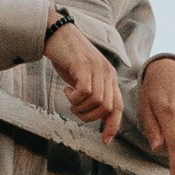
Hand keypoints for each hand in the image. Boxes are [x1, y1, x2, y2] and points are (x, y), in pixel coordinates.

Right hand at [44, 21, 124, 136]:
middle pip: (107, 108)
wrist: (56, 33)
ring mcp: (97, 68)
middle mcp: (107, 73)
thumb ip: (91, 92)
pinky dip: (75, 98)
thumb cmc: (67, 57)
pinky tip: (67, 90)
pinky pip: (85, 92)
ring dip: (80, 107)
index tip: (105, 140)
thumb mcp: (83, 77)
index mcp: (109, 77)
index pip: (118, 107)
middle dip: (89, 116)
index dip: (113, 125)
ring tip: (70, 98)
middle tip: (74, 108)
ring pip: (97, 102)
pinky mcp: (84, 66)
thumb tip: (94, 114)